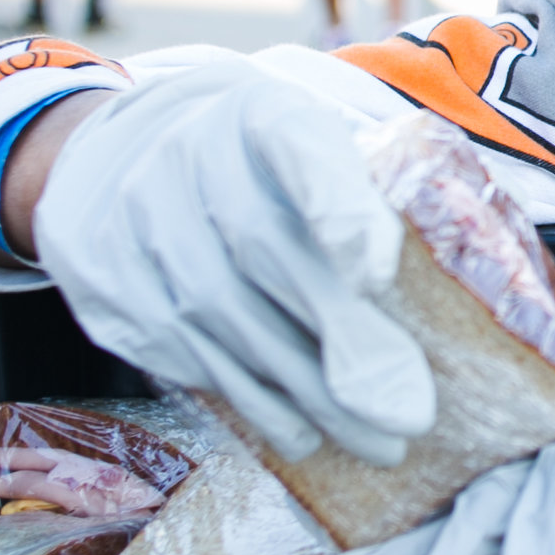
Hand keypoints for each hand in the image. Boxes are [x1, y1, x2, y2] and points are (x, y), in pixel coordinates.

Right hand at [35, 60, 435, 465]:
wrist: (124, 155)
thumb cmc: (258, 169)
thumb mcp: (315, 150)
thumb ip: (368, 197)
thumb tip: (447, 273)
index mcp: (262, 112)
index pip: (298, 145)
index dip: (338, 207)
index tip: (380, 274)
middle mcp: (187, 153)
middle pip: (265, 250)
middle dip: (343, 339)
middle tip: (408, 412)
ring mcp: (134, 216)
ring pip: (223, 317)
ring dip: (305, 392)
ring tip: (375, 442)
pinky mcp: (107, 278)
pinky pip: (183, 350)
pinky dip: (251, 400)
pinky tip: (303, 432)